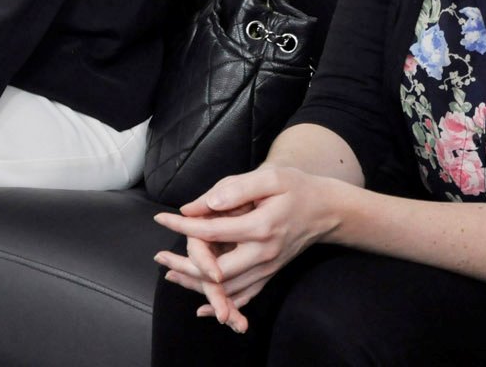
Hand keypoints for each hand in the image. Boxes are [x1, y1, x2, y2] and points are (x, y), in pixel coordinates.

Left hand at [154, 166, 341, 329]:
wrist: (326, 209)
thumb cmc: (296, 188)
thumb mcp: (269, 178)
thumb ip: (234, 189)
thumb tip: (202, 206)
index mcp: (261, 227)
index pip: (212, 231)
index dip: (183, 226)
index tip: (161, 219)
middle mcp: (264, 254)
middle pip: (216, 271)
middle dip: (184, 265)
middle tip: (159, 257)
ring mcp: (268, 268)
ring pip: (228, 288)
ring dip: (197, 285)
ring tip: (170, 275)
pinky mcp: (270, 275)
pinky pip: (245, 296)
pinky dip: (224, 304)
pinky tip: (204, 306)